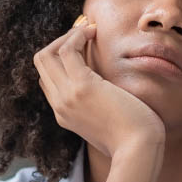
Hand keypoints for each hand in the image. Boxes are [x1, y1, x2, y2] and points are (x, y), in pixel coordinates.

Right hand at [33, 16, 164, 158]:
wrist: (139, 151)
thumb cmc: (134, 138)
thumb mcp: (109, 121)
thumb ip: (100, 106)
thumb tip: (110, 89)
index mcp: (65, 114)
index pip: (48, 79)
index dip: (61, 58)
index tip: (83, 48)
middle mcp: (60, 105)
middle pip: (41, 63)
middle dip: (60, 42)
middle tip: (84, 34)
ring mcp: (67, 96)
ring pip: (47, 54)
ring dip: (68, 36)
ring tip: (90, 31)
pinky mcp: (82, 87)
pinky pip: (67, 50)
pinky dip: (77, 35)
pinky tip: (93, 33)